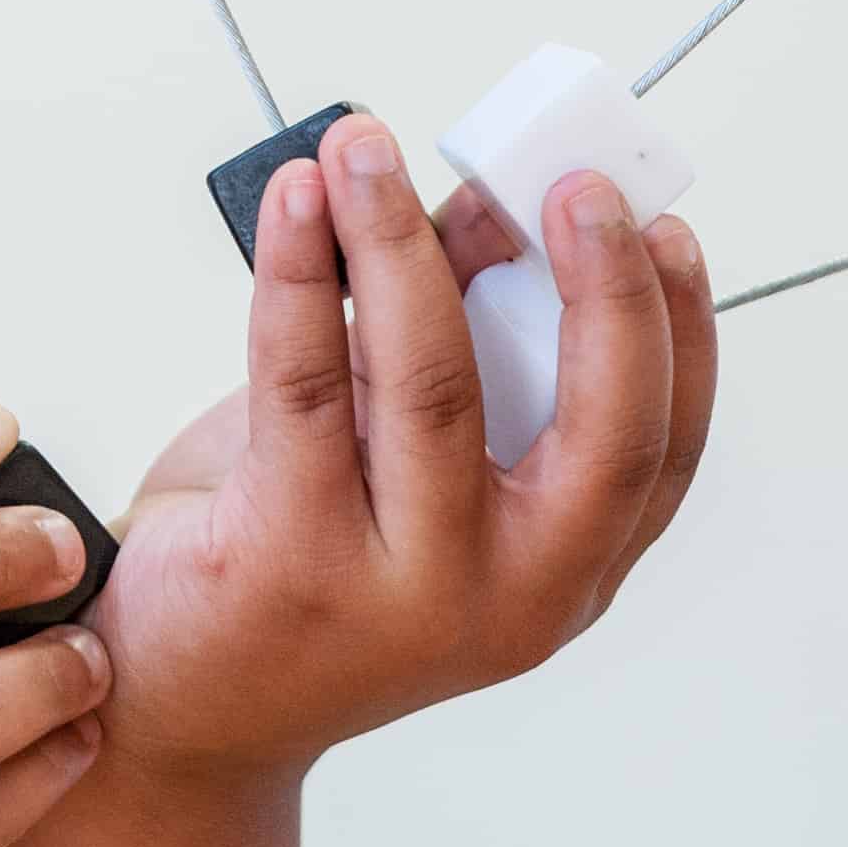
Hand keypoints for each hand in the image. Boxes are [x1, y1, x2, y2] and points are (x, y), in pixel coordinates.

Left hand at [88, 112, 717, 787]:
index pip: (663, 453)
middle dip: (598, 288)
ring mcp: (405, 592)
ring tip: (364, 148)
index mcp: (562, 575)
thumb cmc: (294, 559)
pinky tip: (293, 205)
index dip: (680, 332)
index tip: (659, 227)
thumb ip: (460, 347)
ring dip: (400, 240)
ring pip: (433, 386)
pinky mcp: (291, 563)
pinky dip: (300, 274)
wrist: (167, 698)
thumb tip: (486, 209)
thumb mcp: (400, 457)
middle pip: (601, 431)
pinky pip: (305, 385)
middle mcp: (508, 598)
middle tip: (568, 179)